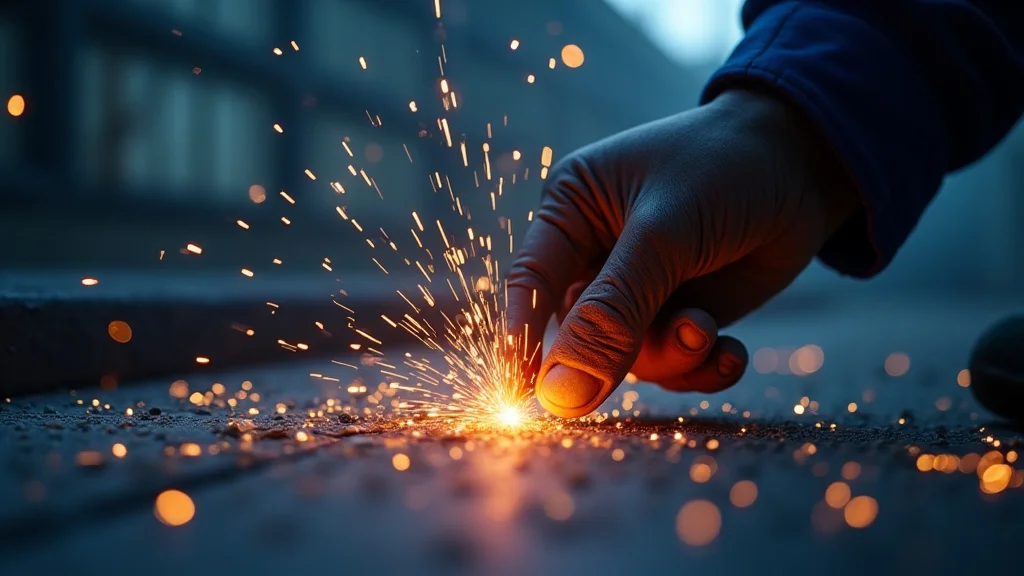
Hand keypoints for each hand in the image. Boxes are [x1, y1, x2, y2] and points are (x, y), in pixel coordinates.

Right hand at [506, 90, 857, 417]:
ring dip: (672, 356)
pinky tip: (731, 353)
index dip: (519, 340)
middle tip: (676, 343)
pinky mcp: (684, 311)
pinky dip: (702, 367)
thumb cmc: (725, 169)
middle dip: (624, 349)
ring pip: (630, 357)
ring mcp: (641, 287)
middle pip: (581, 333)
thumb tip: (558, 395)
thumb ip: (611, 313)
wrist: (810, 164)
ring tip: (709, 332)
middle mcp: (597, 253)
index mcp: (571, 210)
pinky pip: (674, 364)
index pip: (528, 283)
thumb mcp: (664, 235)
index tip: (519, 399)